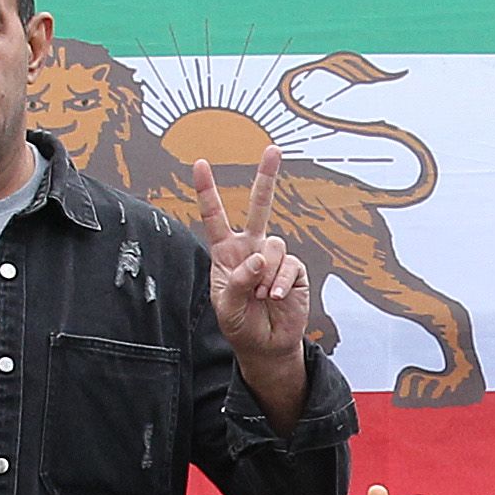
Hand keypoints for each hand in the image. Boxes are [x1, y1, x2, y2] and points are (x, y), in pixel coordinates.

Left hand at [196, 158, 317, 414]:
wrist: (266, 344)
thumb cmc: (240, 323)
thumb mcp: (226, 306)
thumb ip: (238, 280)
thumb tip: (258, 258)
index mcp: (226, 253)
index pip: (215, 217)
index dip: (207, 191)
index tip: (200, 164)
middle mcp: (251, 248)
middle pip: (260, 207)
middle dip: (267, 178)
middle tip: (273, 149)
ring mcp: (274, 258)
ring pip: (272, 245)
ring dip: (265, 273)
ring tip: (260, 296)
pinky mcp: (294, 270)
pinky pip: (288, 265)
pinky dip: (280, 282)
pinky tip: (274, 298)